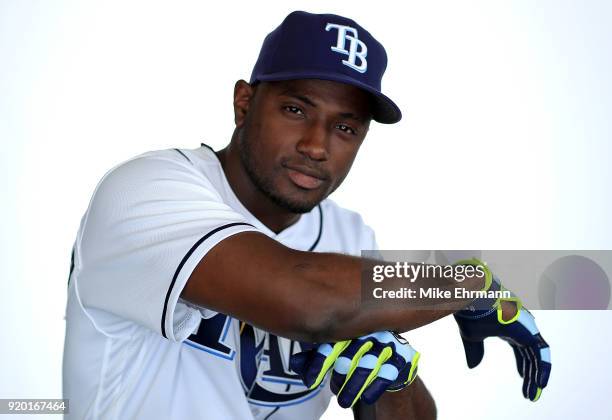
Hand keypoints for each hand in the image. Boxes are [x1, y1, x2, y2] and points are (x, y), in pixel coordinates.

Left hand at [290, 331, 419, 407]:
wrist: (389, 363)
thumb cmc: (355, 356)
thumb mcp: (333, 356)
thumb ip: (313, 358)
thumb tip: (293, 363)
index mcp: (350, 325)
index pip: (332, 341)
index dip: (320, 361)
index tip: (310, 381)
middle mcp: (369, 331)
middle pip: (350, 353)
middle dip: (339, 375)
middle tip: (332, 390)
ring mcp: (387, 344)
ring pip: (368, 365)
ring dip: (354, 385)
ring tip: (342, 401)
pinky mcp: (403, 358)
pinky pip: (388, 373)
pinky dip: (375, 387)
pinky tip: (366, 398)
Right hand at [453, 259, 551, 400]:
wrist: (469, 296)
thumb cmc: (470, 311)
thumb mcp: (472, 336)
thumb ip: (475, 351)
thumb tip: (473, 366)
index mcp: (509, 329)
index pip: (522, 352)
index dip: (524, 368)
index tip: (524, 381)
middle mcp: (520, 328)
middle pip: (531, 356)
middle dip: (531, 375)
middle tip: (531, 393)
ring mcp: (526, 328)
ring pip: (538, 356)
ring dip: (537, 376)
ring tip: (535, 394)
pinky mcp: (528, 329)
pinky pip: (541, 352)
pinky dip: (542, 369)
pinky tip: (540, 384)